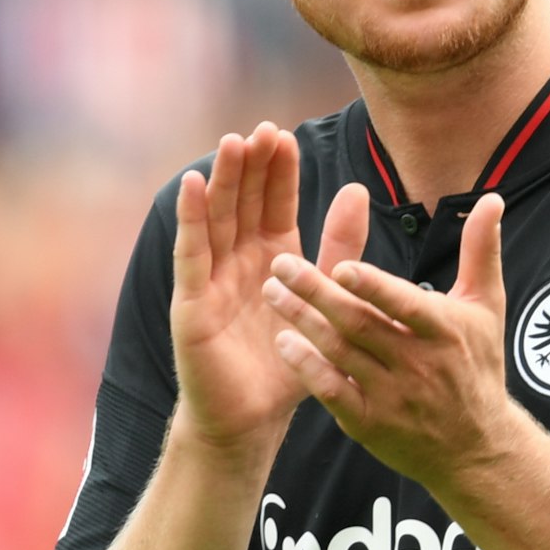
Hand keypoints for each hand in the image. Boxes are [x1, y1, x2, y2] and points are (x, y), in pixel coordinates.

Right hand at [170, 124, 370, 455]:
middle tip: (262, 130)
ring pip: (217, 219)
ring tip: (232, 143)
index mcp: (274, 258)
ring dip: (223, 181)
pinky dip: (191, 219)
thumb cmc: (289, 361)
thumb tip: (358, 189)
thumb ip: (340, 245)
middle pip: (244, 202)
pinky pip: (192, 254)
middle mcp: (240, 261)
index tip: (285, 134)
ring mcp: (212, 278)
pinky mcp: (192, 302)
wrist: (253, 419)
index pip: (275, 203)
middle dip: (251, 166)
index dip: (279, 171)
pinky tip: (193, 185)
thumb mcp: (325, 296)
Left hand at [262, 191, 516, 487]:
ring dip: (303, 321)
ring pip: (340, 353)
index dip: (373, 287)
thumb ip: (482, 250)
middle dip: (317, 293)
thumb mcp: (487, 306)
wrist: (476, 447)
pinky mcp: (370, 423)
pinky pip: (333, 392)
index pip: (404, 305)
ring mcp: (392, 396)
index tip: (340, 264)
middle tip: (280, 265)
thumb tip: (491, 197)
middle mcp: (418, 364)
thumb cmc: (479, 366)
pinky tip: (283, 342)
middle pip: (361, 324)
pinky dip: (308, 368)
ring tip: (272, 292)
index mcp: (445, 331)